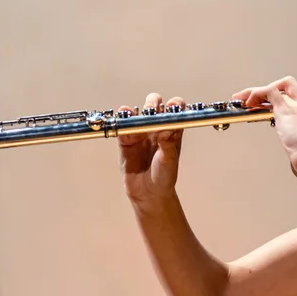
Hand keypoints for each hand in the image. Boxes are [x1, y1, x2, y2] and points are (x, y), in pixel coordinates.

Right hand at [117, 92, 185, 210]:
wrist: (148, 194)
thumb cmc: (164, 176)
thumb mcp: (169, 161)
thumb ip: (168, 144)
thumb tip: (167, 129)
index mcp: (170, 129)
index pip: (174, 109)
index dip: (174, 105)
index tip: (172, 107)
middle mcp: (155, 127)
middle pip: (154, 104)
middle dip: (153, 102)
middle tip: (152, 109)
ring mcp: (140, 132)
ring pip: (137, 112)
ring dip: (136, 110)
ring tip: (137, 115)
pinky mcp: (125, 140)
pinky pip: (122, 125)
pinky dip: (122, 119)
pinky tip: (123, 116)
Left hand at [233, 75, 296, 180]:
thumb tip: (291, 140)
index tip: (296, 88)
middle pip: (291, 82)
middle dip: (273, 86)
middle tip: (259, 96)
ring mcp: (296, 105)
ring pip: (276, 85)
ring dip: (257, 91)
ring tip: (245, 99)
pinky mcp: (284, 109)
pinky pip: (268, 92)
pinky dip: (255, 94)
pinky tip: (248, 103)